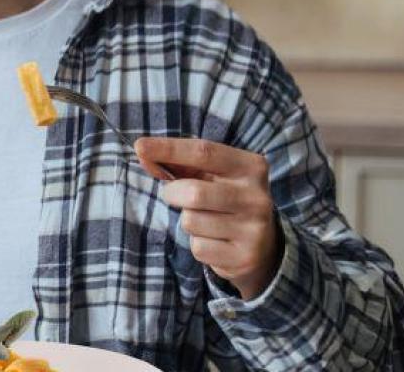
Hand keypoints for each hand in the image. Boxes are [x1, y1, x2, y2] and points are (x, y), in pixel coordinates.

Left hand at [136, 136, 282, 300]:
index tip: (140, 146)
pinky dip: (197, 243)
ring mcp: (253, 229)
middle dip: (172, 194)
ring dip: (187, 221)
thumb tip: (144, 153)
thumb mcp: (212, 176)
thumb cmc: (225, 200)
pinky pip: (198, 247)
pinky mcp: (245, 256)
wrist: (263, 246)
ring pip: (191, 221)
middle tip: (175, 195)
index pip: (204, 152)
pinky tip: (215, 241)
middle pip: (193, 192)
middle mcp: (256, 197)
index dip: (168, 148)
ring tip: (206, 221)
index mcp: (250, 167)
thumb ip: (180, 164)